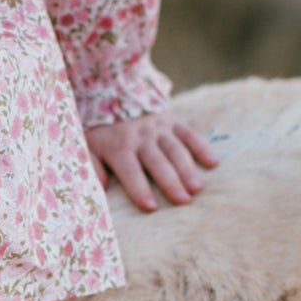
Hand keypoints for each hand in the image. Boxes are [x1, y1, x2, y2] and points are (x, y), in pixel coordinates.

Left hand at [85, 109, 219, 212]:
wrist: (113, 93)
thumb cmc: (100, 130)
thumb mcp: (87, 146)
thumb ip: (92, 167)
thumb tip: (100, 188)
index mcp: (119, 146)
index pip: (130, 171)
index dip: (139, 189)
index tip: (151, 207)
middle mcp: (141, 137)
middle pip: (158, 162)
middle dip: (171, 182)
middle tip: (184, 201)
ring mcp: (159, 128)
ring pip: (176, 150)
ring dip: (187, 168)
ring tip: (197, 188)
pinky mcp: (172, 121)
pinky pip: (189, 133)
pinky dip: (202, 147)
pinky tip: (213, 163)